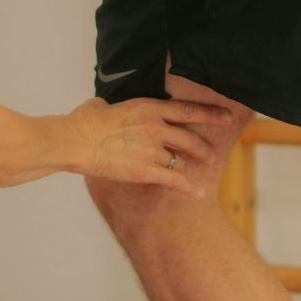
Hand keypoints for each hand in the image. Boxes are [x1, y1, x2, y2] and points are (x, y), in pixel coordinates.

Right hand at [69, 97, 229, 196]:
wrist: (76, 141)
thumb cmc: (83, 122)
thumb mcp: (100, 105)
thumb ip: (110, 106)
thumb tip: (103, 107)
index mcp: (148, 108)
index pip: (188, 110)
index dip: (210, 114)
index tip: (224, 117)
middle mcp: (156, 128)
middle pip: (190, 138)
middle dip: (204, 147)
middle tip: (211, 152)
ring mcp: (153, 150)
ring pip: (181, 160)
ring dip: (189, 165)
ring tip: (197, 168)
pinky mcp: (146, 171)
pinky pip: (174, 181)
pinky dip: (188, 188)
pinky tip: (197, 194)